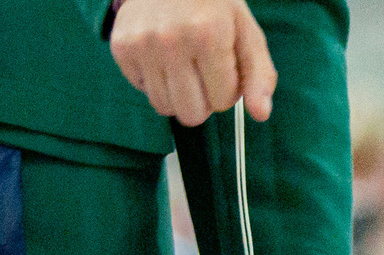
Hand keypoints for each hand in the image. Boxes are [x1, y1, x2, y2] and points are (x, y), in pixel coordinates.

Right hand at [109, 0, 274, 125]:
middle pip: (191, 114)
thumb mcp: (245, 32)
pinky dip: (154, 80)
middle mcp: (171, 40)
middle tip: (203, 72)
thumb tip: (261, 115)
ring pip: (164, 107)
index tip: (224, 67)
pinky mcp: (121, 46)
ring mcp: (142, 44)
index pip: (222, 101)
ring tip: (183, 65)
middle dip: (203, 101)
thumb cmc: (213, 5)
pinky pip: (142, 90)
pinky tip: (162, 56)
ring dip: (178, 94)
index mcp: (208, 35)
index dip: (227, 89)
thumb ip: (259, 75)